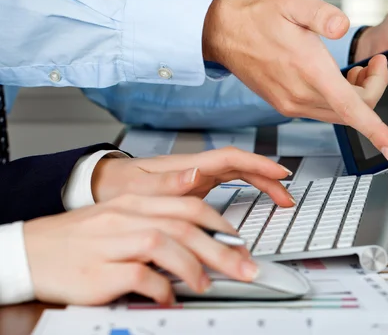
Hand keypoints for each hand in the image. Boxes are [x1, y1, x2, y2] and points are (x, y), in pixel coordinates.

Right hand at [24, 194, 255, 304]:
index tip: (238, 241)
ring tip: (207, 284)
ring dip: (194, 267)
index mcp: (135, 203)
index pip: (188, 205)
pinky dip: (161, 288)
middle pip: (185, 226)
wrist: (30, 251)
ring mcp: (112, 242)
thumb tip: (197, 219)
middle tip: (244, 268)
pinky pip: (139, 276)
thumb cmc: (79, 238)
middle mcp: (126, 217)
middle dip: (222, 249)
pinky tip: (169, 297)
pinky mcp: (99, 270)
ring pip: (165, 244)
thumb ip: (158, 214)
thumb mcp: (120, 216)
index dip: (220, 223)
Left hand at [91, 147, 294, 206]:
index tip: (279, 173)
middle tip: (287, 196)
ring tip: (281, 200)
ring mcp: (198, 175)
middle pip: (241, 166)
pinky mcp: (197, 185)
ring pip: (239, 174)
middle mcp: (197, 167)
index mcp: (188, 165)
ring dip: (262, 184)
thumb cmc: (119, 186)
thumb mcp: (138, 189)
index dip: (258, 164)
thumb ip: (167, 183)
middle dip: (268, 177)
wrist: (104, 185)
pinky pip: (231, 183)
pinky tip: (258, 198)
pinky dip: (249, 189)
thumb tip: (196, 174)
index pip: (231, 158)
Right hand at [202, 0, 387, 161]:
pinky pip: (323, 111)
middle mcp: (300, 95)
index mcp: (308, 70)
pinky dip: (339, 99)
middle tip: (374, 63)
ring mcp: (291, 103)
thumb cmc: (258, 12)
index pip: (351, 109)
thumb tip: (342, 27)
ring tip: (354, 68)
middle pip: (354, 110)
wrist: (223, 28)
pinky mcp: (285, 105)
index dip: (376, 131)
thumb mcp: (292, 0)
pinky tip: (334, 76)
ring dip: (356, 96)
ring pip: (340, 114)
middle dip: (373, 89)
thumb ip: (321, 14)